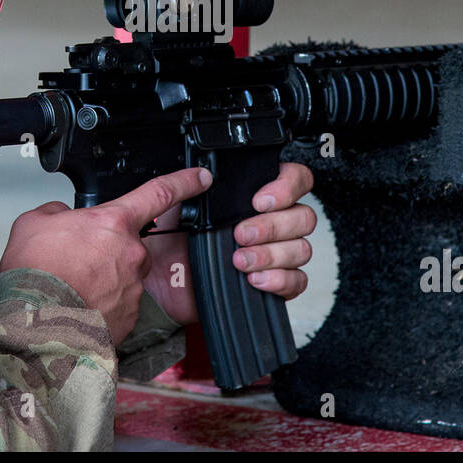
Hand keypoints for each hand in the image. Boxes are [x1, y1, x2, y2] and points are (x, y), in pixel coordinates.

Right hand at [0, 167, 212, 344]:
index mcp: (113, 223)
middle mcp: (132, 254)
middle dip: (106, 250)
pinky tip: (75, 306)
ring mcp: (132, 288)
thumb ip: (58, 212)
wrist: (31, 325)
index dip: (184, 182)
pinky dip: (99, 304)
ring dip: (101, 278)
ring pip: (121, 276)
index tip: (200, 178)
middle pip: (127, 244)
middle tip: (75, 261)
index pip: (160, 193)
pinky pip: (117, 304)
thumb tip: (65, 218)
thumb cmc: (33, 276)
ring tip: (69, 287)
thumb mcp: (34, 223)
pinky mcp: (128, 317)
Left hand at [143, 162, 316, 325]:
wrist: (160, 287)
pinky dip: (279, 280)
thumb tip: (203, 175)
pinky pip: (297, 281)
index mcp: (252, 196)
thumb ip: (183, 186)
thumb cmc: (167, 244)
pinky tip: (254, 279)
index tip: (260, 201)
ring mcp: (275, 253)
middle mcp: (269, 222)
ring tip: (240, 261)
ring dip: (271, 254)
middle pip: (303, 216)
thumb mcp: (167, 207)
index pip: (294, 179)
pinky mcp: (274, 283)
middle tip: (241, 234)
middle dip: (273, 226)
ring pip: (301, 249)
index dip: (287, 186)